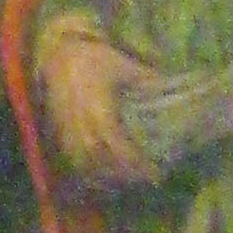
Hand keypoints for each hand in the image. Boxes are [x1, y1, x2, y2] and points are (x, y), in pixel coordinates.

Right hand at [35, 25, 154, 194]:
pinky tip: (103, 173)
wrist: (59, 53)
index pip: (120, 148)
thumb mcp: (125, 67)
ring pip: (87, 164)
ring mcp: (68, 131)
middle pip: (104, 163)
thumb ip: (148, 81)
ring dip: (107, 176)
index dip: (137, 164)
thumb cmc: (94, 58)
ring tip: (126, 179)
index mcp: (101, 113)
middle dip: (124, 175)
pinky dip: (89, 170)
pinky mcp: (60, 131)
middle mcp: (83, 127)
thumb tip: (174, 91)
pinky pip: (73, 159)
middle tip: (145, 179)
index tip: (155, 175)